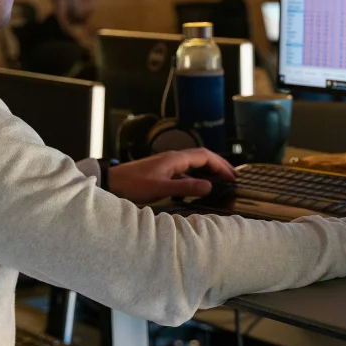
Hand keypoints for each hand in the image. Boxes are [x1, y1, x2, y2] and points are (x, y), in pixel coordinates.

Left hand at [109, 149, 235, 204]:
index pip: (205, 157)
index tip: (232, 177)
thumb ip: (186, 188)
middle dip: (219, 165)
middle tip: (233, 177)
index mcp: (175, 159)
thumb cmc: (133, 184)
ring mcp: (168, 165)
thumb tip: (209, 187)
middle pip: (202, 157)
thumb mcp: (161, 188)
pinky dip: (196, 178)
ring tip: (221, 180)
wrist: (112, 182)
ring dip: (209, 171)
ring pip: (194, 164)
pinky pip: (185, 172)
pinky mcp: (162, 172)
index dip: (221, 165)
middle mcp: (173, 159)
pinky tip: (199, 188)